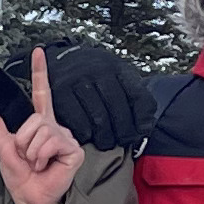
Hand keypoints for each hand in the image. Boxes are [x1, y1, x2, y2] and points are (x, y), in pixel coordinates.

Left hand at [0, 50, 85, 203]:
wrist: (30, 197)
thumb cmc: (20, 175)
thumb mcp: (3, 146)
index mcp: (39, 123)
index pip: (41, 93)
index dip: (40, 73)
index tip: (38, 53)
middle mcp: (54, 127)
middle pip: (34, 119)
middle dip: (23, 141)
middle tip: (27, 157)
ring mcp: (66, 137)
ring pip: (41, 131)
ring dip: (31, 151)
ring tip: (37, 163)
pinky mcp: (74, 149)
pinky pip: (51, 142)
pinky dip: (42, 156)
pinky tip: (46, 165)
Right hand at [41, 40, 148, 155]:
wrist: (59, 60)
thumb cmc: (92, 77)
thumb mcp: (116, 78)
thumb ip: (132, 97)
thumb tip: (144, 127)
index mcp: (117, 68)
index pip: (138, 96)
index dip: (142, 119)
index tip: (141, 132)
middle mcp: (99, 70)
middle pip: (118, 108)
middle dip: (123, 131)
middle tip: (122, 141)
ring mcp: (78, 80)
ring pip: (98, 117)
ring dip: (104, 136)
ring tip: (105, 143)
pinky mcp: (61, 92)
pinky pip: (77, 120)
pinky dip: (85, 133)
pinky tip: (88, 136)